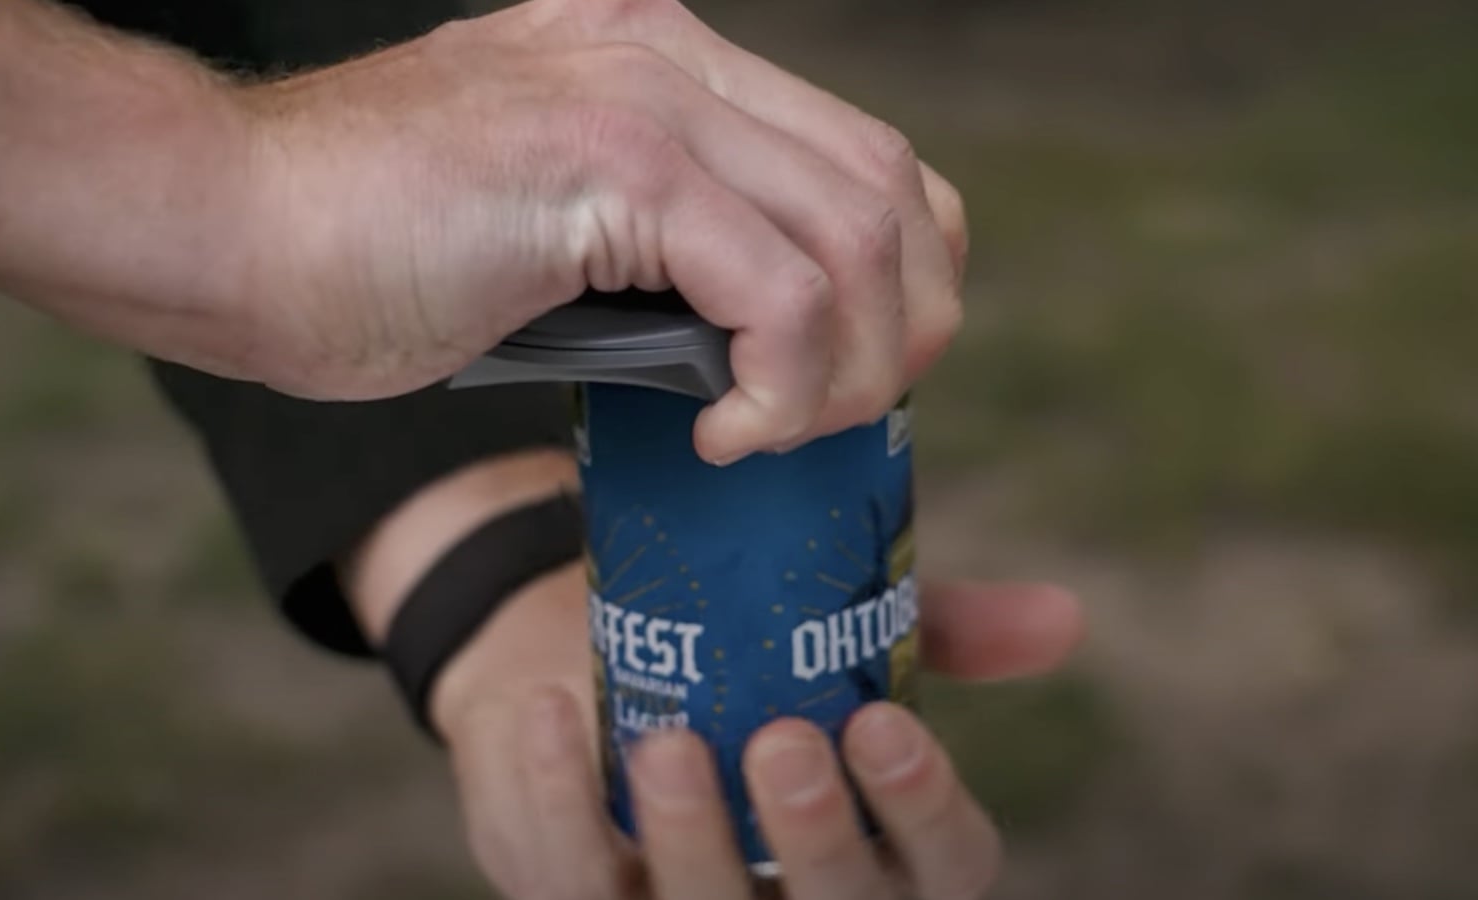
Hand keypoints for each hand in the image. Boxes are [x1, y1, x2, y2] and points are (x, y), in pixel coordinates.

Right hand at [240, 0, 966, 461]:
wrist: (221, 223)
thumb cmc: (359, 252)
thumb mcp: (545, 231)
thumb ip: (652, 247)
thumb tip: (745, 340)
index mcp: (661, 59)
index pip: (863, 156)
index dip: (897, 276)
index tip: (847, 374)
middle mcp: (668, 54)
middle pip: (892, 187)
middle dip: (904, 327)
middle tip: (837, 421)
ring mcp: (642, 94)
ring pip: (858, 237)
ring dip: (847, 371)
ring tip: (769, 435)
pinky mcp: (608, 162)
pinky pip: (779, 289)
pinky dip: (781, 384)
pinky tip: (721, 434)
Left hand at [432, 570, 1082, 899]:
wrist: (590, 646)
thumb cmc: (744, 651)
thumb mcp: (841, 632)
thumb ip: (941, 629)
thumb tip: (1064, 616)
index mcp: (887, 848)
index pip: (944, 869)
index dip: (922, 810)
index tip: (882, 721)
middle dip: (814, 839)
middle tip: (784, 740)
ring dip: (687, 840)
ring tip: (672, 742)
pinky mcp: (585, 894)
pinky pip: (573, 880)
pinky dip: (556, 803)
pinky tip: (552, 714)